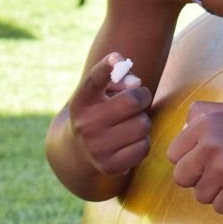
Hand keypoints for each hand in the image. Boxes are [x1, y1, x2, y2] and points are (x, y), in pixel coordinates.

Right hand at [68, 52, 152, 176]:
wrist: (78, 152)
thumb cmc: (98, 112)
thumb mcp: (101, 93)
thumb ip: (119, 79)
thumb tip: (136, 84)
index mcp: (81, 102)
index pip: (93, 81)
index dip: (105, 68)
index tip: (116, 57)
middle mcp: (85, 124)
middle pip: (133, 101)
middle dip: (142, 97)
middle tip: (138, 99)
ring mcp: (96, 147)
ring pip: (143, 124)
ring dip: (143, 121)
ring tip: (130, 123)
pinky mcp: (109, 166)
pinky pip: (143, 147)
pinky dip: (142, 142)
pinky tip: (130, 141)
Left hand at [167, 101, 222, 214]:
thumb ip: (202, 114)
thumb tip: (181, 131)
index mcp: (207, 123)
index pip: (174, 155)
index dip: (190, 160)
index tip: (209, 158)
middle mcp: (211, 144)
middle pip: (181, 178)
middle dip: (200, 179)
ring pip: (200, 196)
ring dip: (219, 192)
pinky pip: (220, 207)